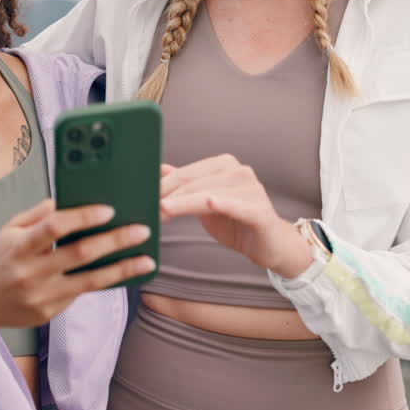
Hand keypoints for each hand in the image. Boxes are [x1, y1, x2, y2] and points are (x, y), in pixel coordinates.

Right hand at [0, 198, 154, 370]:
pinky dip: (104, 281)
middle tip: (142, 230)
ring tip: (147, 260)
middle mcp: (30, 272)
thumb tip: (70, 200)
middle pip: (80, 254)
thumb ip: (38, 214)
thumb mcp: (9, 229)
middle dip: (115, 241)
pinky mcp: (48, 313)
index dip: (83, 217)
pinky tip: (124, 272)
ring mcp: (40, 296)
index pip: (55, 227)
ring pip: (90, 281)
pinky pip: (80, 293)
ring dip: (123, 269)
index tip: (109, 209)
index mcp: (19, 245)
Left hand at [159, 155, 312, 277]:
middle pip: (196, 182)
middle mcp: (239, 171)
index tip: (142, 197)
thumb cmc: (234, 222)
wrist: (267, 244)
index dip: (163, 185)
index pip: (186, 172)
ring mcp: (252, 189)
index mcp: (224, 165)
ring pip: (210, 194)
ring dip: (184, 203)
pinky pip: (238, 206)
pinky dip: (223, 204)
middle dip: (169, 195)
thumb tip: (157, 169)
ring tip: (163, 211)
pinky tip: (210, 202)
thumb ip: (184, 185)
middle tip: (147, 208)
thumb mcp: (203, 202)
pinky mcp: (260, 210)